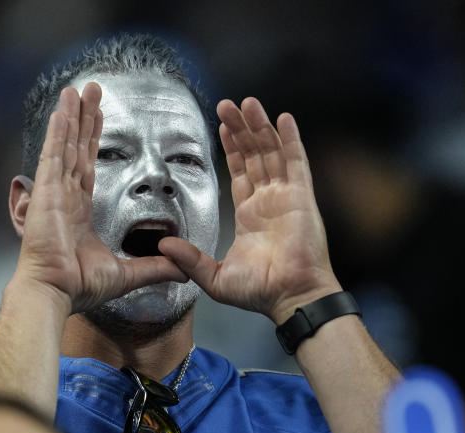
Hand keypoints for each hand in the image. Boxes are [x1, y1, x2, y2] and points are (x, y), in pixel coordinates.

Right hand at [15, 83, 185, 313]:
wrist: (56, 293)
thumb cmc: (80, 287)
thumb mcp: (127, 273)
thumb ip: (155, 266)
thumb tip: (183, 269)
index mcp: (79, 212)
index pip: (87, 167)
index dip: (92, 140)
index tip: (97, 119)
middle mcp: (65, 197)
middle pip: (77, 149)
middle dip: (84, 119)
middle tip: (89, 91)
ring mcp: (53, 192)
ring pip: (65, 145)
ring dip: (72, 116)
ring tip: (77, 89)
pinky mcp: (46, 192)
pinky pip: (54, 154)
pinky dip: (58, 131)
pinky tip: (63, 110)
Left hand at [159, 97, 340, 323]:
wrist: (289, 297)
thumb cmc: (260, 292)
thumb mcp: (214, 277)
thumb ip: (190, 259)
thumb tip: (162, 246)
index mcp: (251, 215)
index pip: (241, 172)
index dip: (232, 149)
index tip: (221, 127)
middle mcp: (269, 201)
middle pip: (255, 155)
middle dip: (240, 129)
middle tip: (227, 105)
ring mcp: (287, 196)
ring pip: (272, 152)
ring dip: (260, 127)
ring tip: (248, 104)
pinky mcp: (302, 196)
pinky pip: (297, 161)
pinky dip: (291, 139)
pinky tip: (282, 118)